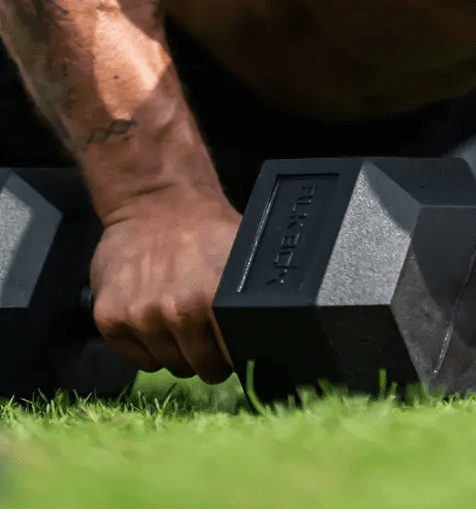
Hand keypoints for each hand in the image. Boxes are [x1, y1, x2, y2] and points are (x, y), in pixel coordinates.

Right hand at [89, 185, 240, 382]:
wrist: (156, 201)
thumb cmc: (206, 226)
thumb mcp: (243, 254)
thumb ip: (251, 295)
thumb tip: (273, 328)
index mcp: (213, 299)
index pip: (229, 358)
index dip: (233, 357)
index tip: (232, 352)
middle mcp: (175, 313)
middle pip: (198, 367)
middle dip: (206, 358)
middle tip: (206, 336)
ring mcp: (139, 317)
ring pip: (166, 364)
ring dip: (175, 352)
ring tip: (179, 321)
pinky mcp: (109, 318)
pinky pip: (135, 359)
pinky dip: (146, 348)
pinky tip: (154, 320)